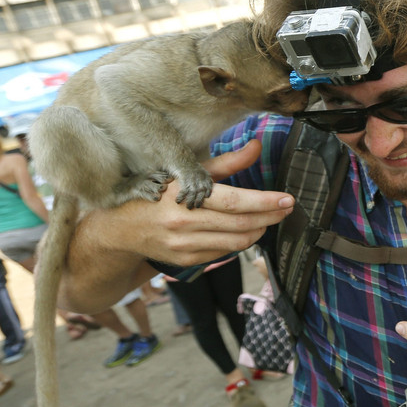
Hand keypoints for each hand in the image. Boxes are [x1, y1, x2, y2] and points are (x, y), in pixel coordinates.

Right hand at [87, 140, 294, 266]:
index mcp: (182, 195)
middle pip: (240, 224)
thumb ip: (226, 163)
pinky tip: (246, 231)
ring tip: (269, 219)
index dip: (264, 202)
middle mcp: (183, 223)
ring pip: (236, 242)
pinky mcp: (186, 260)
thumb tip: (256, 146)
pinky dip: (239, 242)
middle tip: (286, 208)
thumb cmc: (156, 192)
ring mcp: (184, 245)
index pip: (234, 202)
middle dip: (269, 217)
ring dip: (258, 231)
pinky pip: (224, 253)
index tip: (287, 199)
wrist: (120, 228)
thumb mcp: (186, 172)